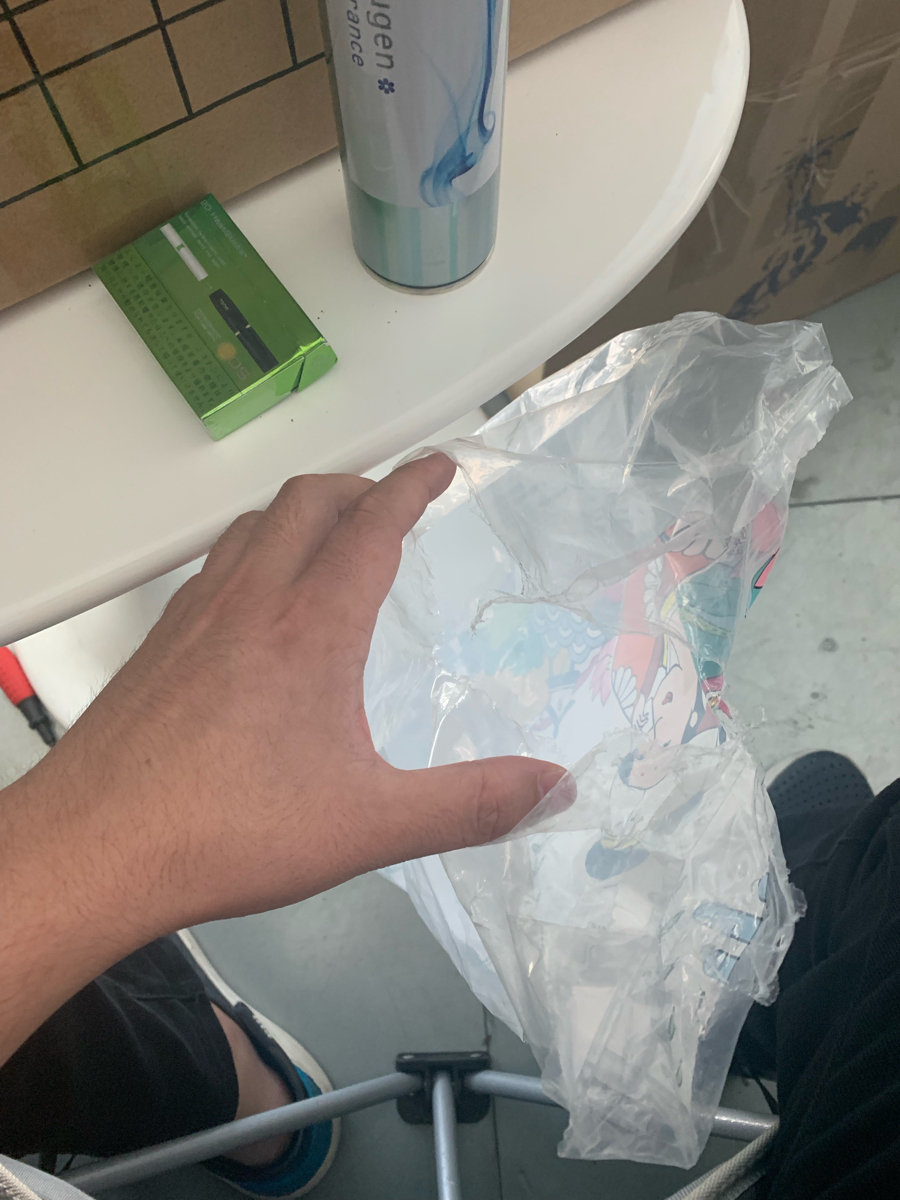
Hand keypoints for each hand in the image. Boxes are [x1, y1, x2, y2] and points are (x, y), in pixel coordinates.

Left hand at [25, 454, 565, 933]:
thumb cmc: (233, 830)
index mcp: (313, 627)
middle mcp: (252, 600)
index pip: (373, 526)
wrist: (94, 849)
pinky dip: (254, 550)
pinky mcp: (158, 643)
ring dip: (302, 510)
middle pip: (309, 500)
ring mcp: (195, 615)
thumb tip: (558, 788)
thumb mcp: (371, 825)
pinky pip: (215, 564)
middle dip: (360, 484)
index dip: (413, 485)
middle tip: (393, 499)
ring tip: (331, 534)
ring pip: (254, 524)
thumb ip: (471, 806)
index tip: (441, 463)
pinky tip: (255, 600)